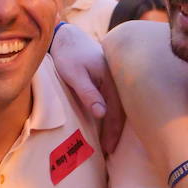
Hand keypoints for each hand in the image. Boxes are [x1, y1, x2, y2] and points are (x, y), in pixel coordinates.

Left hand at [49, 23, 124, 152]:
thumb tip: (103, 114)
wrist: (66, 36)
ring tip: (111, 141)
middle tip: (110, 151)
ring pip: (119, 105)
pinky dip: (112, 113)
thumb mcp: (75, 75)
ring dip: (115, 124)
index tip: (109, 148)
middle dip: (116, 131)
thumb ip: (88, 93)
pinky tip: (108, 122)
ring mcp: (113, 78)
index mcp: (111, 78)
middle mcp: (116, 78)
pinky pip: (113, 99)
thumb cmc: (67, 55)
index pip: (116, 111)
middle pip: (121, 110)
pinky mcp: (107, 78)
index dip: (113, 131)